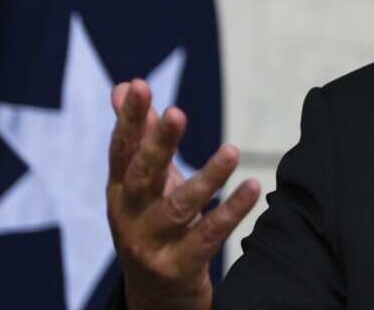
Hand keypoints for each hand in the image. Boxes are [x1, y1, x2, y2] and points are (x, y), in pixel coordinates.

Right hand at [106, 79, 260, 309]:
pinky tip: (254, 188)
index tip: (140, 85)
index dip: (130, 118)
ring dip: (207, 178)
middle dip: (159, 144)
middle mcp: (129, 217)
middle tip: (178, 113)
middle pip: (143, 176)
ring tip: (232, 151)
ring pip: (179, 207)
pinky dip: (232, 211)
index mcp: (119, 192)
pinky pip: (209, 235)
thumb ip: (138, 135)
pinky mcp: (179, 266)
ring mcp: (152, 245)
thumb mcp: (142, 183)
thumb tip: (124, 85)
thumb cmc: (152, 224)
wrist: (156, 296)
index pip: (121, 150)